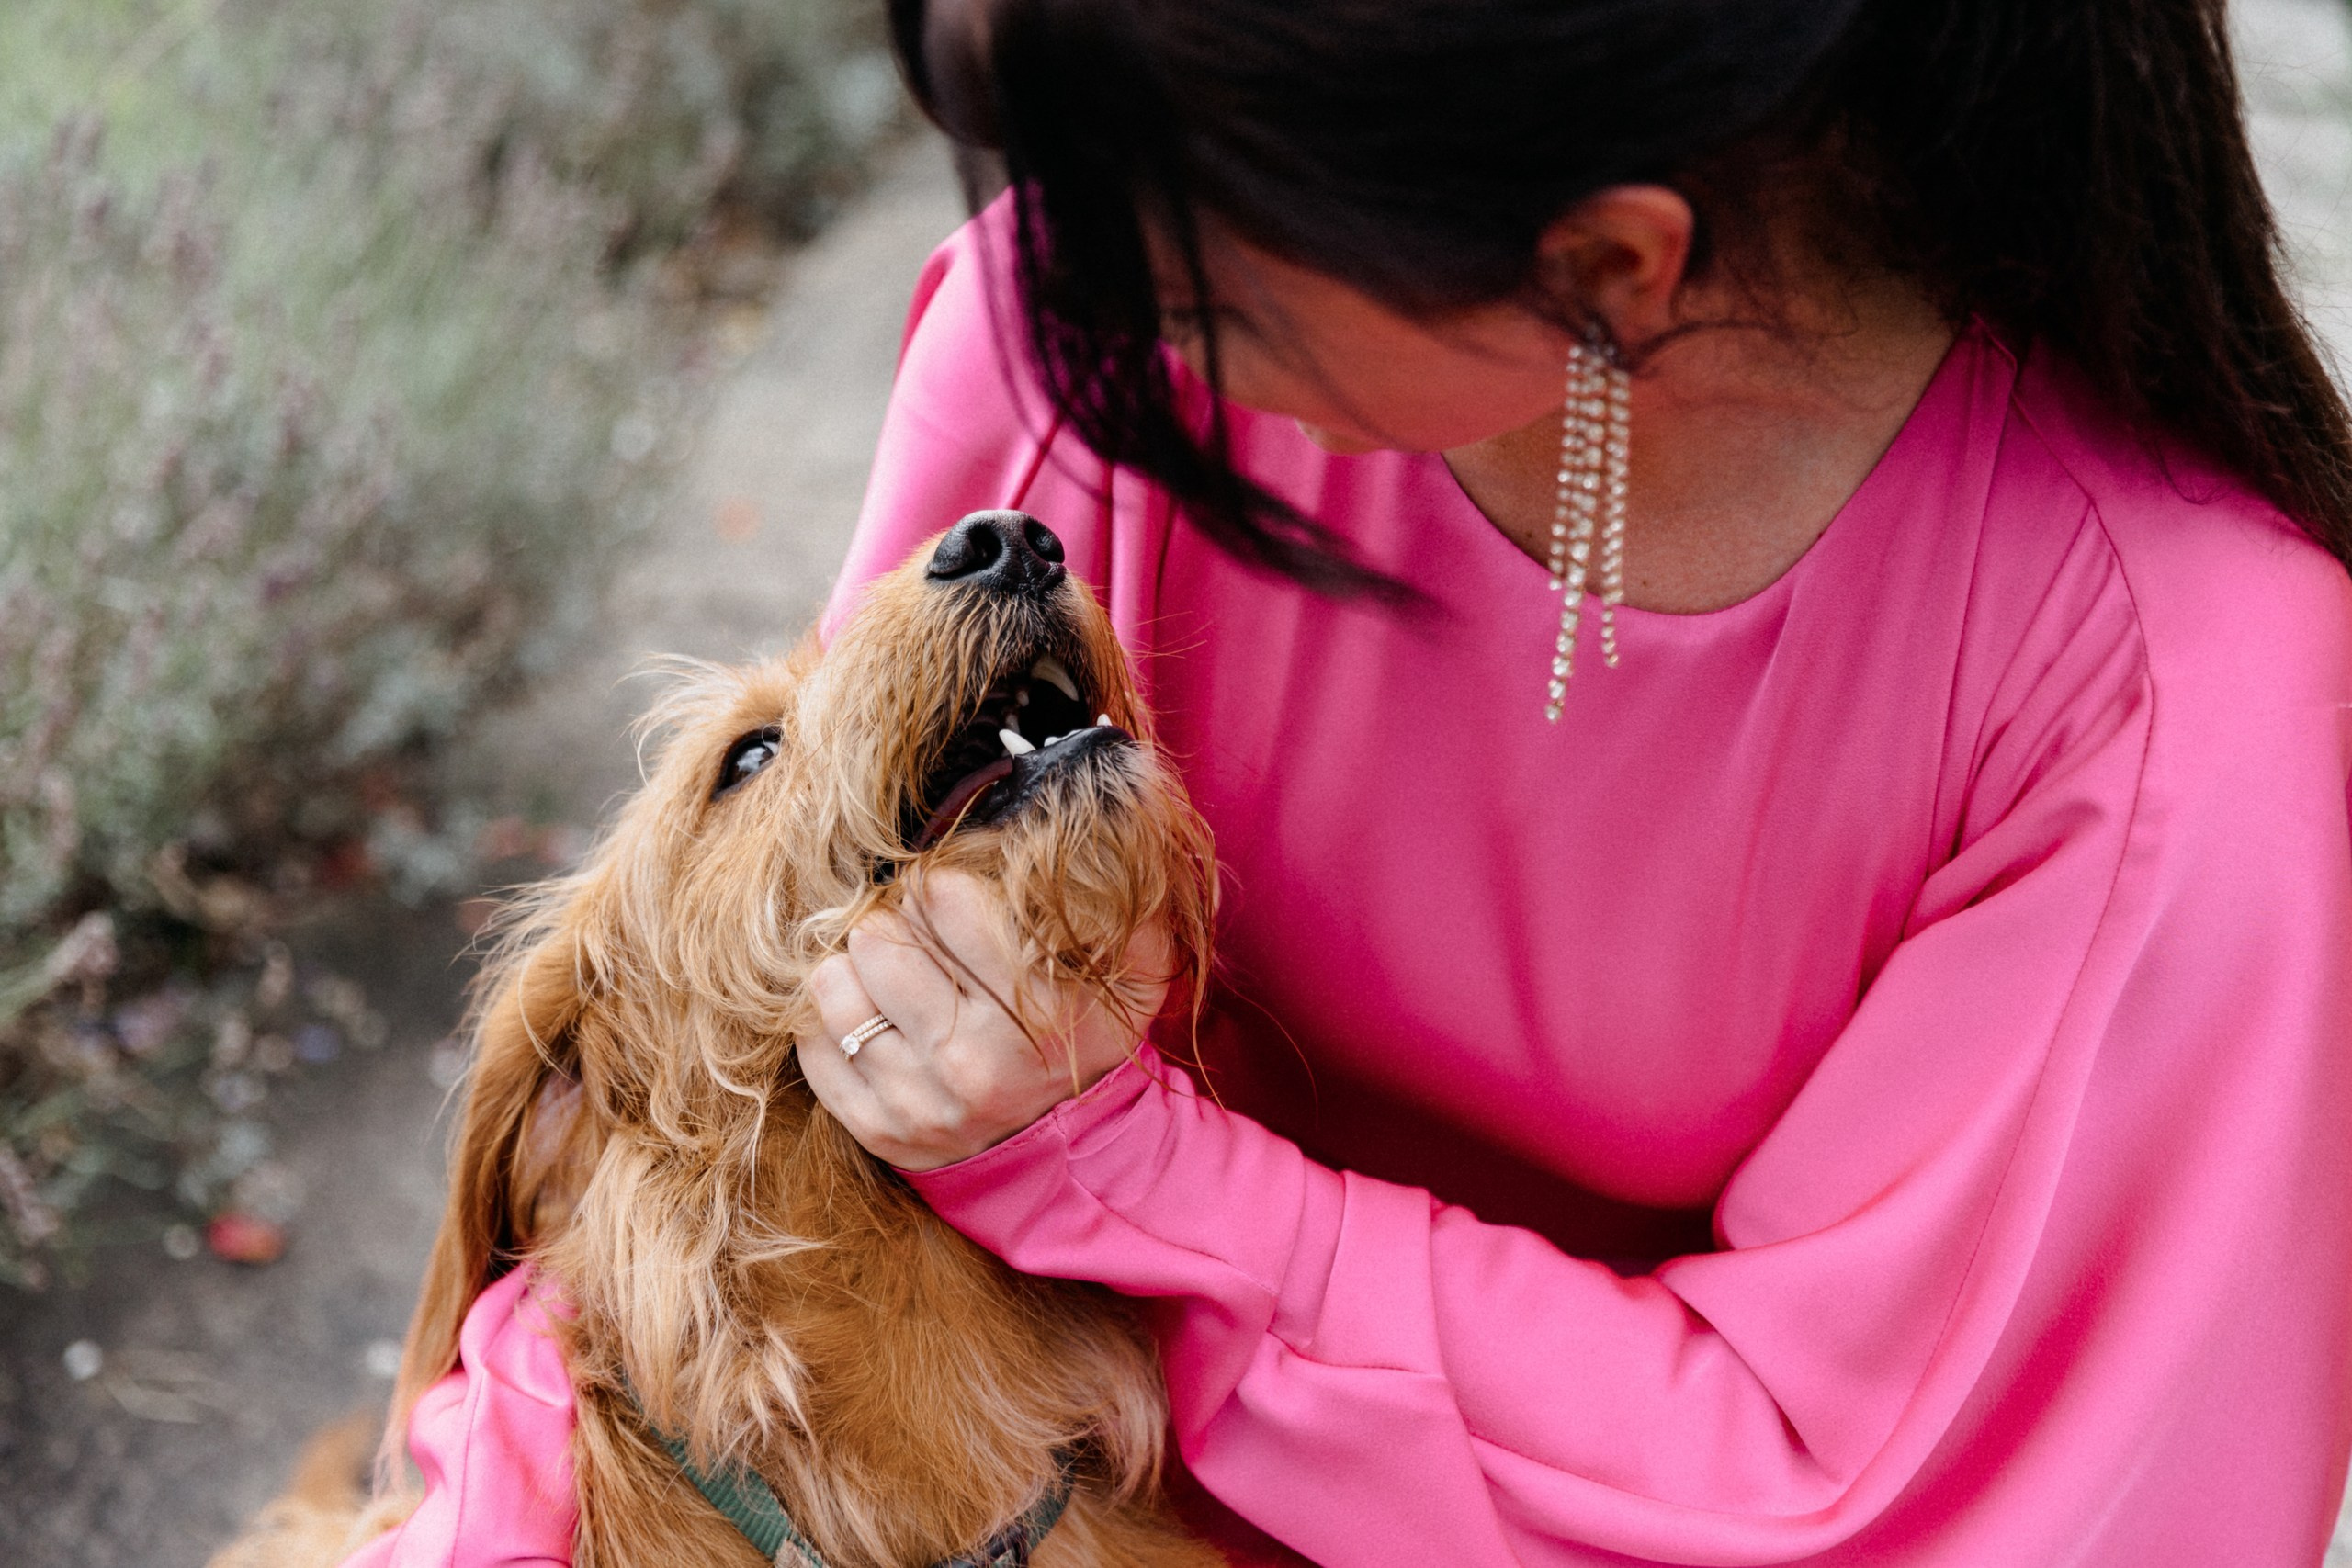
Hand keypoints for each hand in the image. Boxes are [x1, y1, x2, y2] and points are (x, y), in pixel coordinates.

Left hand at [800, 869, 1166, 1170]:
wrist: (1073, 1144)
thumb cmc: (1092, 1030)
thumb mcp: (1135, 958)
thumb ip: (1122, 876)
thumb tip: (1121, 772)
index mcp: (1040, 1010)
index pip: (941, 897)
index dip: (939, 885)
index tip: (946, 895)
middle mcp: (976, 1063)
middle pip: (875, 937)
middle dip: (894, 925)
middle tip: (916, 939)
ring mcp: (921, 1104)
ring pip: (833, 989)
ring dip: (857, 970)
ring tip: (892, 977)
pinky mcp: (880, 1132)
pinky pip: (813, 1047)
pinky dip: (835, 1021)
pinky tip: (874, 1017)